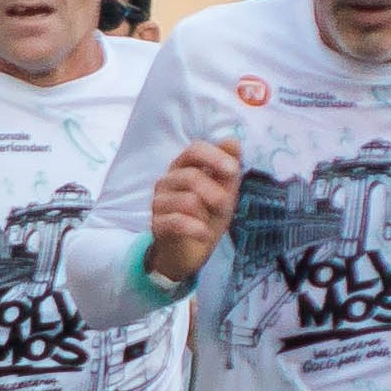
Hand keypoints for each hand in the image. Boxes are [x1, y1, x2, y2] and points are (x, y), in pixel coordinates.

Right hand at [144, 137, 243, 285]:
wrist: (191, 251)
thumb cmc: (208, 216)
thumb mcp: (225, 192)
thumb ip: (228, 168)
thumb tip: (233, 139)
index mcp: (184, 167)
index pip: (194, 149)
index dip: (215, 156)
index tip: (233, 170)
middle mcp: (167, 180)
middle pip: (191, 176)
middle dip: (216, 193)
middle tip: (224, 207)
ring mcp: (159, 202)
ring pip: (188, 201)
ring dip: (207, 215)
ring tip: (208, 223)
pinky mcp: (156, 224)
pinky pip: (178, 222)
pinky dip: (197, 230)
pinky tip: (203, 235)